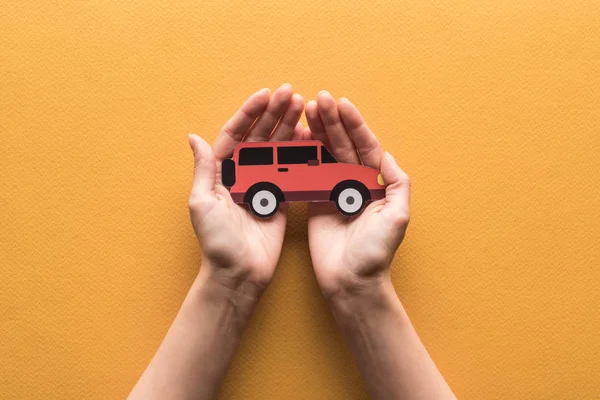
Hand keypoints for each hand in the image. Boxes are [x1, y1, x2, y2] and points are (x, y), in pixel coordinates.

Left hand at [188, 84, 303, 295]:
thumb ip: (204, 169)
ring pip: (278, 148)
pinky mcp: (281, 197)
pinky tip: (309, 135)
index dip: (249, 113)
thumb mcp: (203, 203)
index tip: (264, 95)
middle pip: (260, 136)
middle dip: (274, 114)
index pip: (235, 134)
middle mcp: (243, 174)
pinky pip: (292, 169)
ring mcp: (263, 184)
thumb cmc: (217, 241)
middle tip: (290, 94)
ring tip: (303, 106)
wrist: (240, 273)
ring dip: (289, 127)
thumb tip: (194, 136)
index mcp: (222, 172)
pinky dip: (301, 152)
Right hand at [304, 91, 410, 297]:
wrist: (351, 282)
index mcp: (375, 182)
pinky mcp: (316, 201)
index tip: (341, 104)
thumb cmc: (376, 253)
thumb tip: (387, 156)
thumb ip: (396, 184)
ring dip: (317, 131)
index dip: (354, 125)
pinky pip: (308, 172)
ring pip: (324, 153)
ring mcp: (334, 190)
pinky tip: (296, 136)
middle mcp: (354, 182)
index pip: (365, 146)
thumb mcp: (397, 217)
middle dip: (332, 121)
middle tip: (319, 100)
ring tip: (306, 110)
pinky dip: (302, 154)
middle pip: (343, 145)